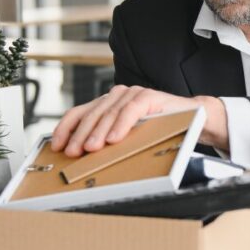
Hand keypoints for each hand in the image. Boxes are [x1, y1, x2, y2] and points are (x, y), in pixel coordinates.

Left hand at [51, 85, 227, 156]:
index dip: (66, 128)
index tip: (57, 145)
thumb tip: (82, 156)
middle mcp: (117, 95)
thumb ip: (108, 138)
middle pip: (92, 114)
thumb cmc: (158, 129)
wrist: (192, 117)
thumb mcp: (128, 135)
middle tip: (73, 152)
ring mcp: (133, 93)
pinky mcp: (149, 96)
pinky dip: (121, 125)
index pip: (79, 112)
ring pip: (109, 113)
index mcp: (108, 103)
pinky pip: (131, 110)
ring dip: (98, 132)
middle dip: (80, 135)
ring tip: (91, 148)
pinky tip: (114, 138)